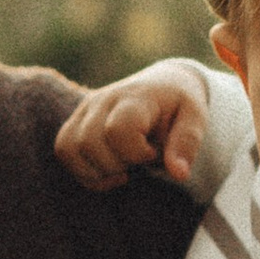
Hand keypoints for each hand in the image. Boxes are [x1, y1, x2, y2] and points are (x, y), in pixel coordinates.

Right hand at [53, 61, 212, 192]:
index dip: (136, 153)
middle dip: (117, 165)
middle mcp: (103, 100)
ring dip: (97, 170)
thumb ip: (187, 143)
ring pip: (68, 148)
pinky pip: (64, 151)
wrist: (164, 85)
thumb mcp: (195, 119)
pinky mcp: (75, 120)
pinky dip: (84, 171)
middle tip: (140, 161)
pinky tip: (109, 171)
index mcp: (135, 97)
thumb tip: (179, 173)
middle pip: (89, 143)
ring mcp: (85, 109)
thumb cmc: (179, 105)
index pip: (118, 130)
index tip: (154, 153)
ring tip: (124, 168)